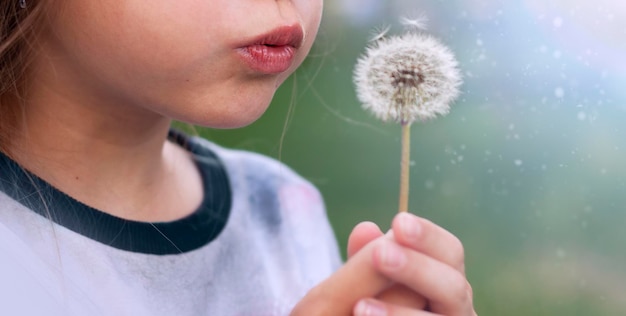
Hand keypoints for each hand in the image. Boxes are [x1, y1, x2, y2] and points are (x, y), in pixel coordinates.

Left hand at [291, 213, 475, 315]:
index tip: (398, 222)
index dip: (428, 236)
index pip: (449, 252)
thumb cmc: (367, 309)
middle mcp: (456, 310)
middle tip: (380, 255)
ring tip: (359, 306)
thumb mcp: (361, 288)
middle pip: (455, 286)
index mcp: (445, 281)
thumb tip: (365, 228)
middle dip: (417, 268)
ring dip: (399, 313)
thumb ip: (364, 263)